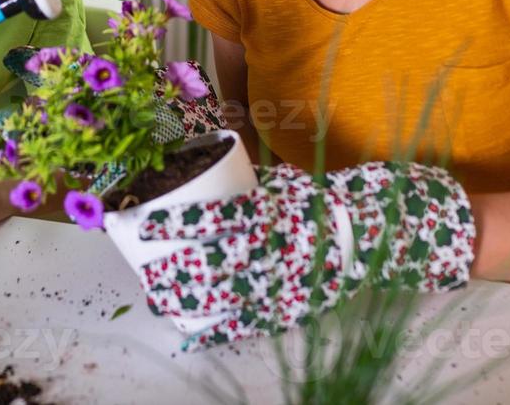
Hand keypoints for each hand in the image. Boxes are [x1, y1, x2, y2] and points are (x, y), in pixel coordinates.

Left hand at [133, 161, 475, 350]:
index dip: (172, 223)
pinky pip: (244, 325)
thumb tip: (197, 176)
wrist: (368, 236)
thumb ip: (245, 190)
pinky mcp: (286, 309)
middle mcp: (271, 251)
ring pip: (220, 299)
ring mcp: (278, 284)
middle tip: (144, 274)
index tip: (141, 224)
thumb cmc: (316, 204)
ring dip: (183, 301)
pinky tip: (190, 333)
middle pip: (207, 266)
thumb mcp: (282, 187)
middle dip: (168, 273)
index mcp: (270, 215)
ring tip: (157, 298)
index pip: (212, 218)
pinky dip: (214, 332)